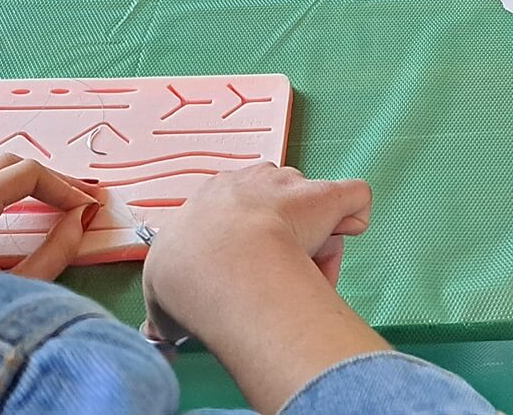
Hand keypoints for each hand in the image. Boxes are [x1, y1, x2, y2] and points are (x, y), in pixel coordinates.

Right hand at [141, 165, 371, 345]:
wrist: (219, 266)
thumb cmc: (186, 280)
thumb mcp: (159, 290)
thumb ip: (167, 306)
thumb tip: (160, 330)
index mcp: (210, 197)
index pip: (234, 214)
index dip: (244, 246)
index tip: (244, 276)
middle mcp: (250, 181)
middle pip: (275, 205)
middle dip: (279, 238)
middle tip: (274, 282)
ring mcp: (289, 186)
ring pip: (310, 208)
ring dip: (312, 239)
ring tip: (304, 277)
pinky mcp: (326, 197)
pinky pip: (352, 198)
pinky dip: (353, 216)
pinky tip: (347, 236)